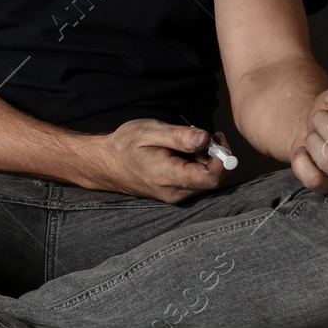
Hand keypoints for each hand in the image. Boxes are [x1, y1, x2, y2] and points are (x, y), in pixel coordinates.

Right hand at [88, 119, 232, 203]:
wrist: (106, 163)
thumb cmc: (125, 144)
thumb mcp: (151, 132)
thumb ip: (180, 137)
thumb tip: (206, 138)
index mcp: (170, 177)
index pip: (211, 178)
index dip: (222, 158)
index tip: (215, 137)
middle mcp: (176, 192)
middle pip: (213, 180)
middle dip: (214, 157)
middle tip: (201, 136)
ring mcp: (176, 196)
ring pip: (206, 181)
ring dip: (205, 161)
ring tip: (187, 144)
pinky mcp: (175, 194)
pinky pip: (196, 182)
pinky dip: (197, 166)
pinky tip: (183, 154)